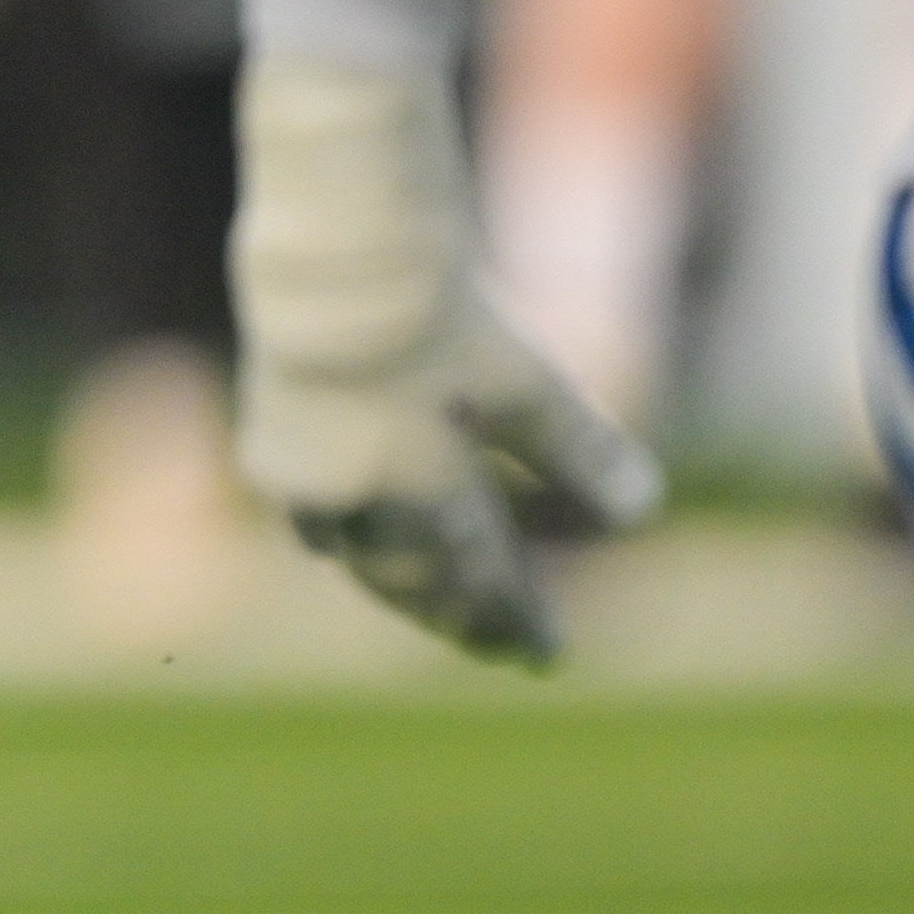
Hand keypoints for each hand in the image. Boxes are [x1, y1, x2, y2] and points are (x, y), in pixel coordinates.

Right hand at [230, 50, 659, 665]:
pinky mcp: (270, 452)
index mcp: (426, 496)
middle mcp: (359, 507)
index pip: (483, 581)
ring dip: (407, 589)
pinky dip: (350, 542)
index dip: (516, 619)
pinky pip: (317, 525)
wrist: (330, 257)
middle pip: (417, 587)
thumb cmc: (437, 313)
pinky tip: (361, 540)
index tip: (546, 656)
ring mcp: (306, 486)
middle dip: (463, 618)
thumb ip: (579, 453)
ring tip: (439, 603)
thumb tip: (642, 515)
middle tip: (499, 648)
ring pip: (362, 563)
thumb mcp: (527, 381)